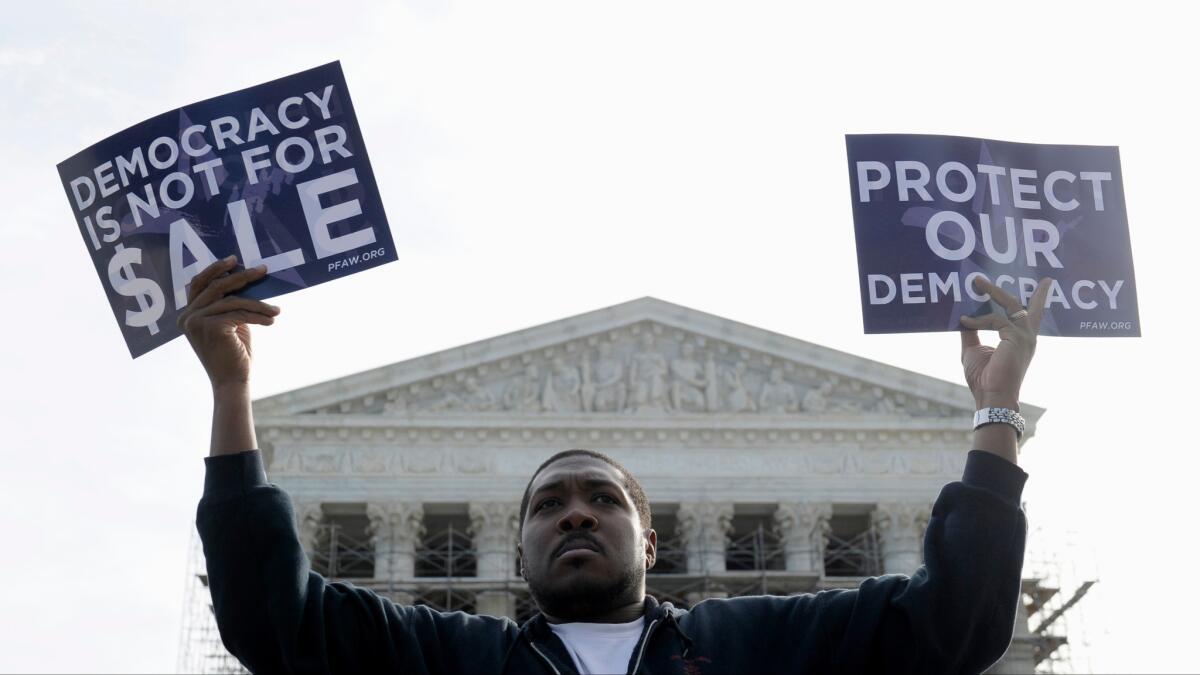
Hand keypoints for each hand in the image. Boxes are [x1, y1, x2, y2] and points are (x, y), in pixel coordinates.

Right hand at [177, 256, 279, 389]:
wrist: (232, 382)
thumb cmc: (233, 354)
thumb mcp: (229, 324)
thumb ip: (228, 304)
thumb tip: (245, 278)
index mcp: (188, 314)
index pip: (199, 284)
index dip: (215, 269)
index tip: (234, 259)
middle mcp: (187, 316)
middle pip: (216, 287)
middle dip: (241, 276)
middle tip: (263, 270)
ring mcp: (196, 321)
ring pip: (233, 301)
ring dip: (258, 304)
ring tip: (276, 310)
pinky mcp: (212, 327)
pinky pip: (240, 313)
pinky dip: (259, 315)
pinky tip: (272, 319)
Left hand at [958, 277, 1050, 409]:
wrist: (991, 396)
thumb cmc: (984, 378)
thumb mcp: (973, 350)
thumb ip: (972, 332)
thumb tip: (964, 318)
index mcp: (1021, 339)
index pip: (1032, 313)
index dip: (1038, 298)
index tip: (1045, 283)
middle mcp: (1027, 335)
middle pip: (1022, 304)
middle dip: (1002, 289)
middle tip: (981, 279)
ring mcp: (1025, 336)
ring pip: (1009, 305)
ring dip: (991, 292)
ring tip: (975, 282)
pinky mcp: (1017, 337)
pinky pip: (995, 319)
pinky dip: (978, 320)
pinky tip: (964, 321)